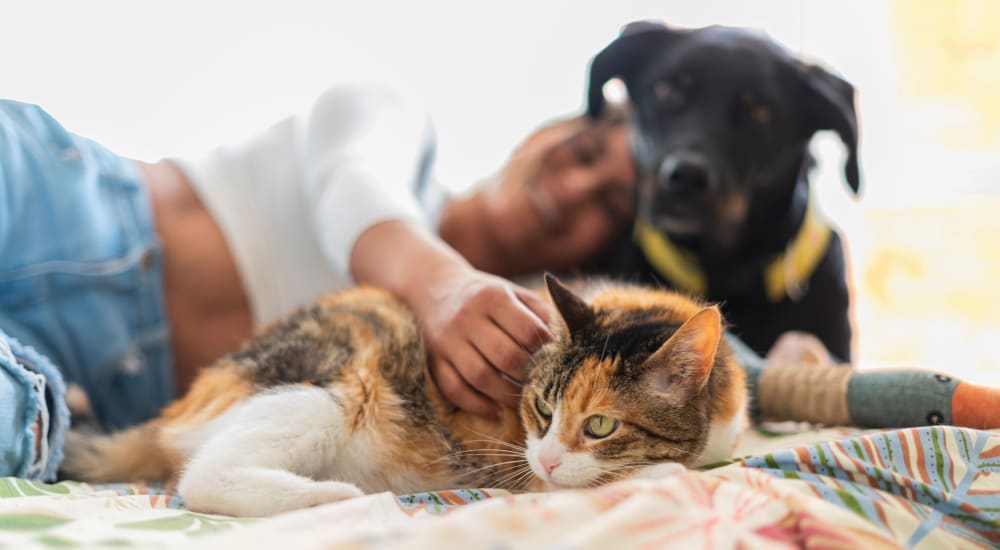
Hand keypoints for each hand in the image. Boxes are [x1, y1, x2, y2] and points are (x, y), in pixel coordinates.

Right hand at [350, 220, 554, 418]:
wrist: (434, 289)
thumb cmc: (485, 296)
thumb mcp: (514, 293)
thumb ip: (541, 313)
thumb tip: (570, 341)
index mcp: (492, 297)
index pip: (528, 331)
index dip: (546, 350)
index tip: (556, 361)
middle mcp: (467, 317)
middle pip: (506, 356)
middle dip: (529, 376)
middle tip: (542, 386)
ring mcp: (447, 341)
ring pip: (481, 377)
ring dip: (506, 395)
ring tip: (522, 401)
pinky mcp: (433, 360)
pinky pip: (454, 390)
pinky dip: (477, 405)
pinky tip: (496, 411)